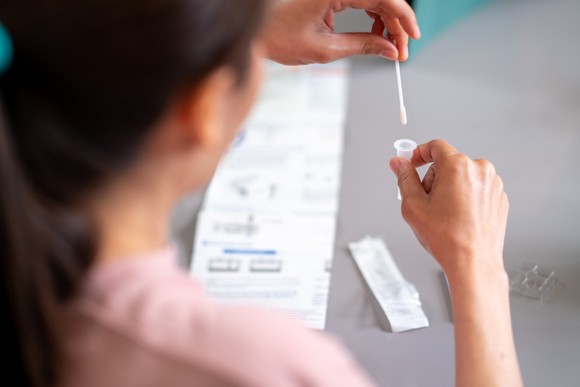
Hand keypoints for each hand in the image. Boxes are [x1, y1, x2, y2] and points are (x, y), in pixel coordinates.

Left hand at [262, 0, 420, 64]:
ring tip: (388, 45)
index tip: (412, 37)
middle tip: (400, 50)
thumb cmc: (279, 37)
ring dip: (386, 20)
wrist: (255, 32)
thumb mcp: (325, 48)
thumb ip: (362, 46)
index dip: (403, 17)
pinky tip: (375, 33)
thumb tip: (389, 50)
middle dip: (396, 24)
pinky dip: (373, 15)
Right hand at [389, 140, 508, 278]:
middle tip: (427, 202)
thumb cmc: (446, 238)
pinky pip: (477, 189)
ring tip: (444, 214)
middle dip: (434, 178)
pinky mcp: (499, 198)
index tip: (412, 163)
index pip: (436, 146)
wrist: (473, 263)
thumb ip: (404, 178)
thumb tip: (399, 164)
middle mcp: (480, 170)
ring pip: (463, 176)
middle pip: (448, 163)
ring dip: (450, 188)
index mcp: (458, 166)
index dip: (419, 153)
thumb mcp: (413, 205)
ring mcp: (493, 184)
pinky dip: (465, 198)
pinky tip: (458, 218)